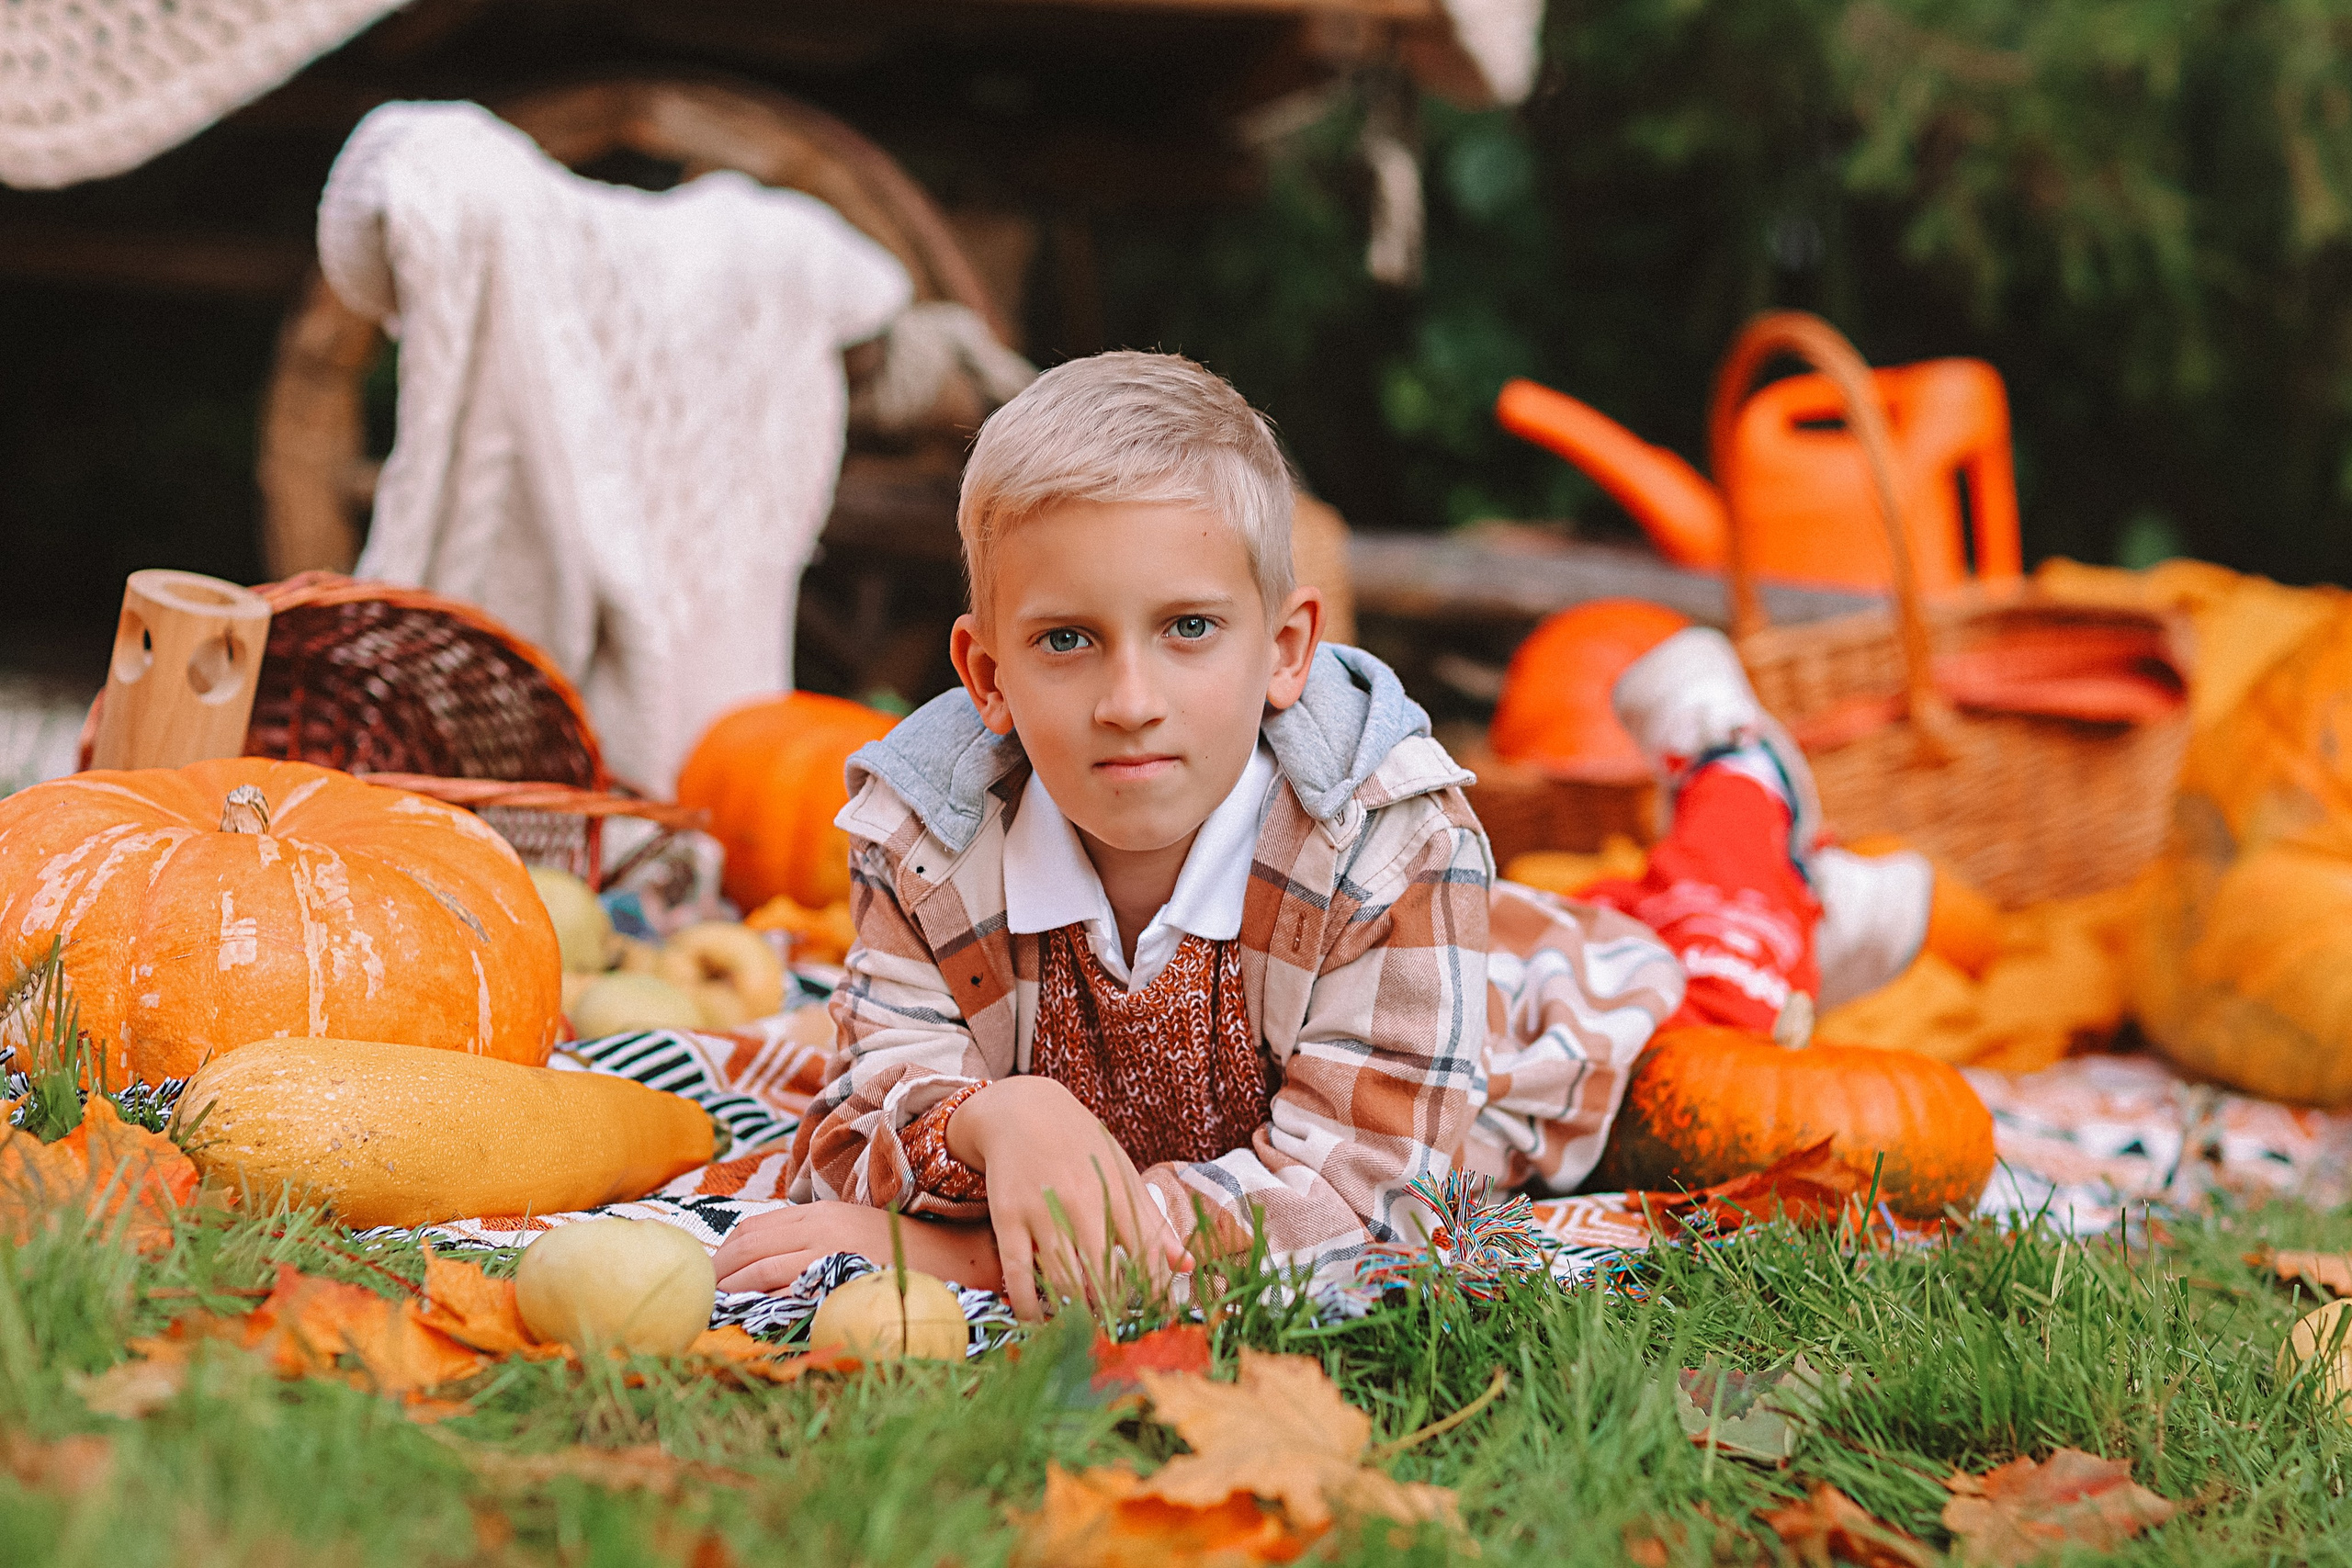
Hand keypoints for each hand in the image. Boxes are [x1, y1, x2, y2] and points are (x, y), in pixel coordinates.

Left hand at [710, 1200, 1002, 1294]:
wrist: (955, 1257)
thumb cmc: (901, 1255)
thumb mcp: (851, 1235)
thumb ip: (812, 1245)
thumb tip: (766, 1269)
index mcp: (817, 1213)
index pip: (750, 1228)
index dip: (720, 1255)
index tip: (708, 1280)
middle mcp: (817, 1224)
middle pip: (743, 1245)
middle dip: (714, 1274)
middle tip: (699, 1302)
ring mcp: (827, 1249)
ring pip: (755, 1265)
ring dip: (728, 1291)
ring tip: (714, 1314)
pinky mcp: (838, 1274)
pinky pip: (783, 1287)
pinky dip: (758, 1301)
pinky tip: (748, 1319)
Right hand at [948, 1076, 1193, 1319]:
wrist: (1024, 1109)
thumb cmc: (1082, 1146)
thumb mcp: (1123, 1174)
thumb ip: (1153, 1223)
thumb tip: (1187, 1267)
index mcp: (1118, 1193)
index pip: (1146, 1254)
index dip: (1155, 1292)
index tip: (1157, 1319)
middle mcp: (1083, 1204)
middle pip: (1104, 1276)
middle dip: (1113, 1311)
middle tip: (1115, 1332)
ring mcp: (1043, 1212)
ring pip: (1063, 1280)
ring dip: (1074, 1313)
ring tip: (1082, 1329)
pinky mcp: (1008, 1217)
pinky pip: (1017, 1273)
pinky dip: (1027, 1305)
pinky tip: (1035, 1322)